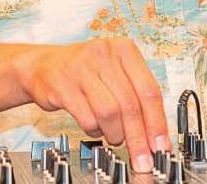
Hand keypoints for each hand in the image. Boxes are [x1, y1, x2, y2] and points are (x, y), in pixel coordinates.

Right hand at [15, 39, 170, 171]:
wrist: (44, 64)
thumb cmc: (86, 70)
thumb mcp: (115, 71)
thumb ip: (136, 96)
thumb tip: (155, 134)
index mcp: (124, 49)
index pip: (149, 90)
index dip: (157, 122)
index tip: (161, 145)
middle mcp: (105, 54)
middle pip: (130, 104)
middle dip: (138, 137)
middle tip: (142, 158)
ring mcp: (82, 68)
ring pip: (110, 112)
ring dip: (115, 134)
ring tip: (115, 137)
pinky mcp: (63, 85)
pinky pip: (87, 117)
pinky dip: (95, 130)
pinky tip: (95, 128)